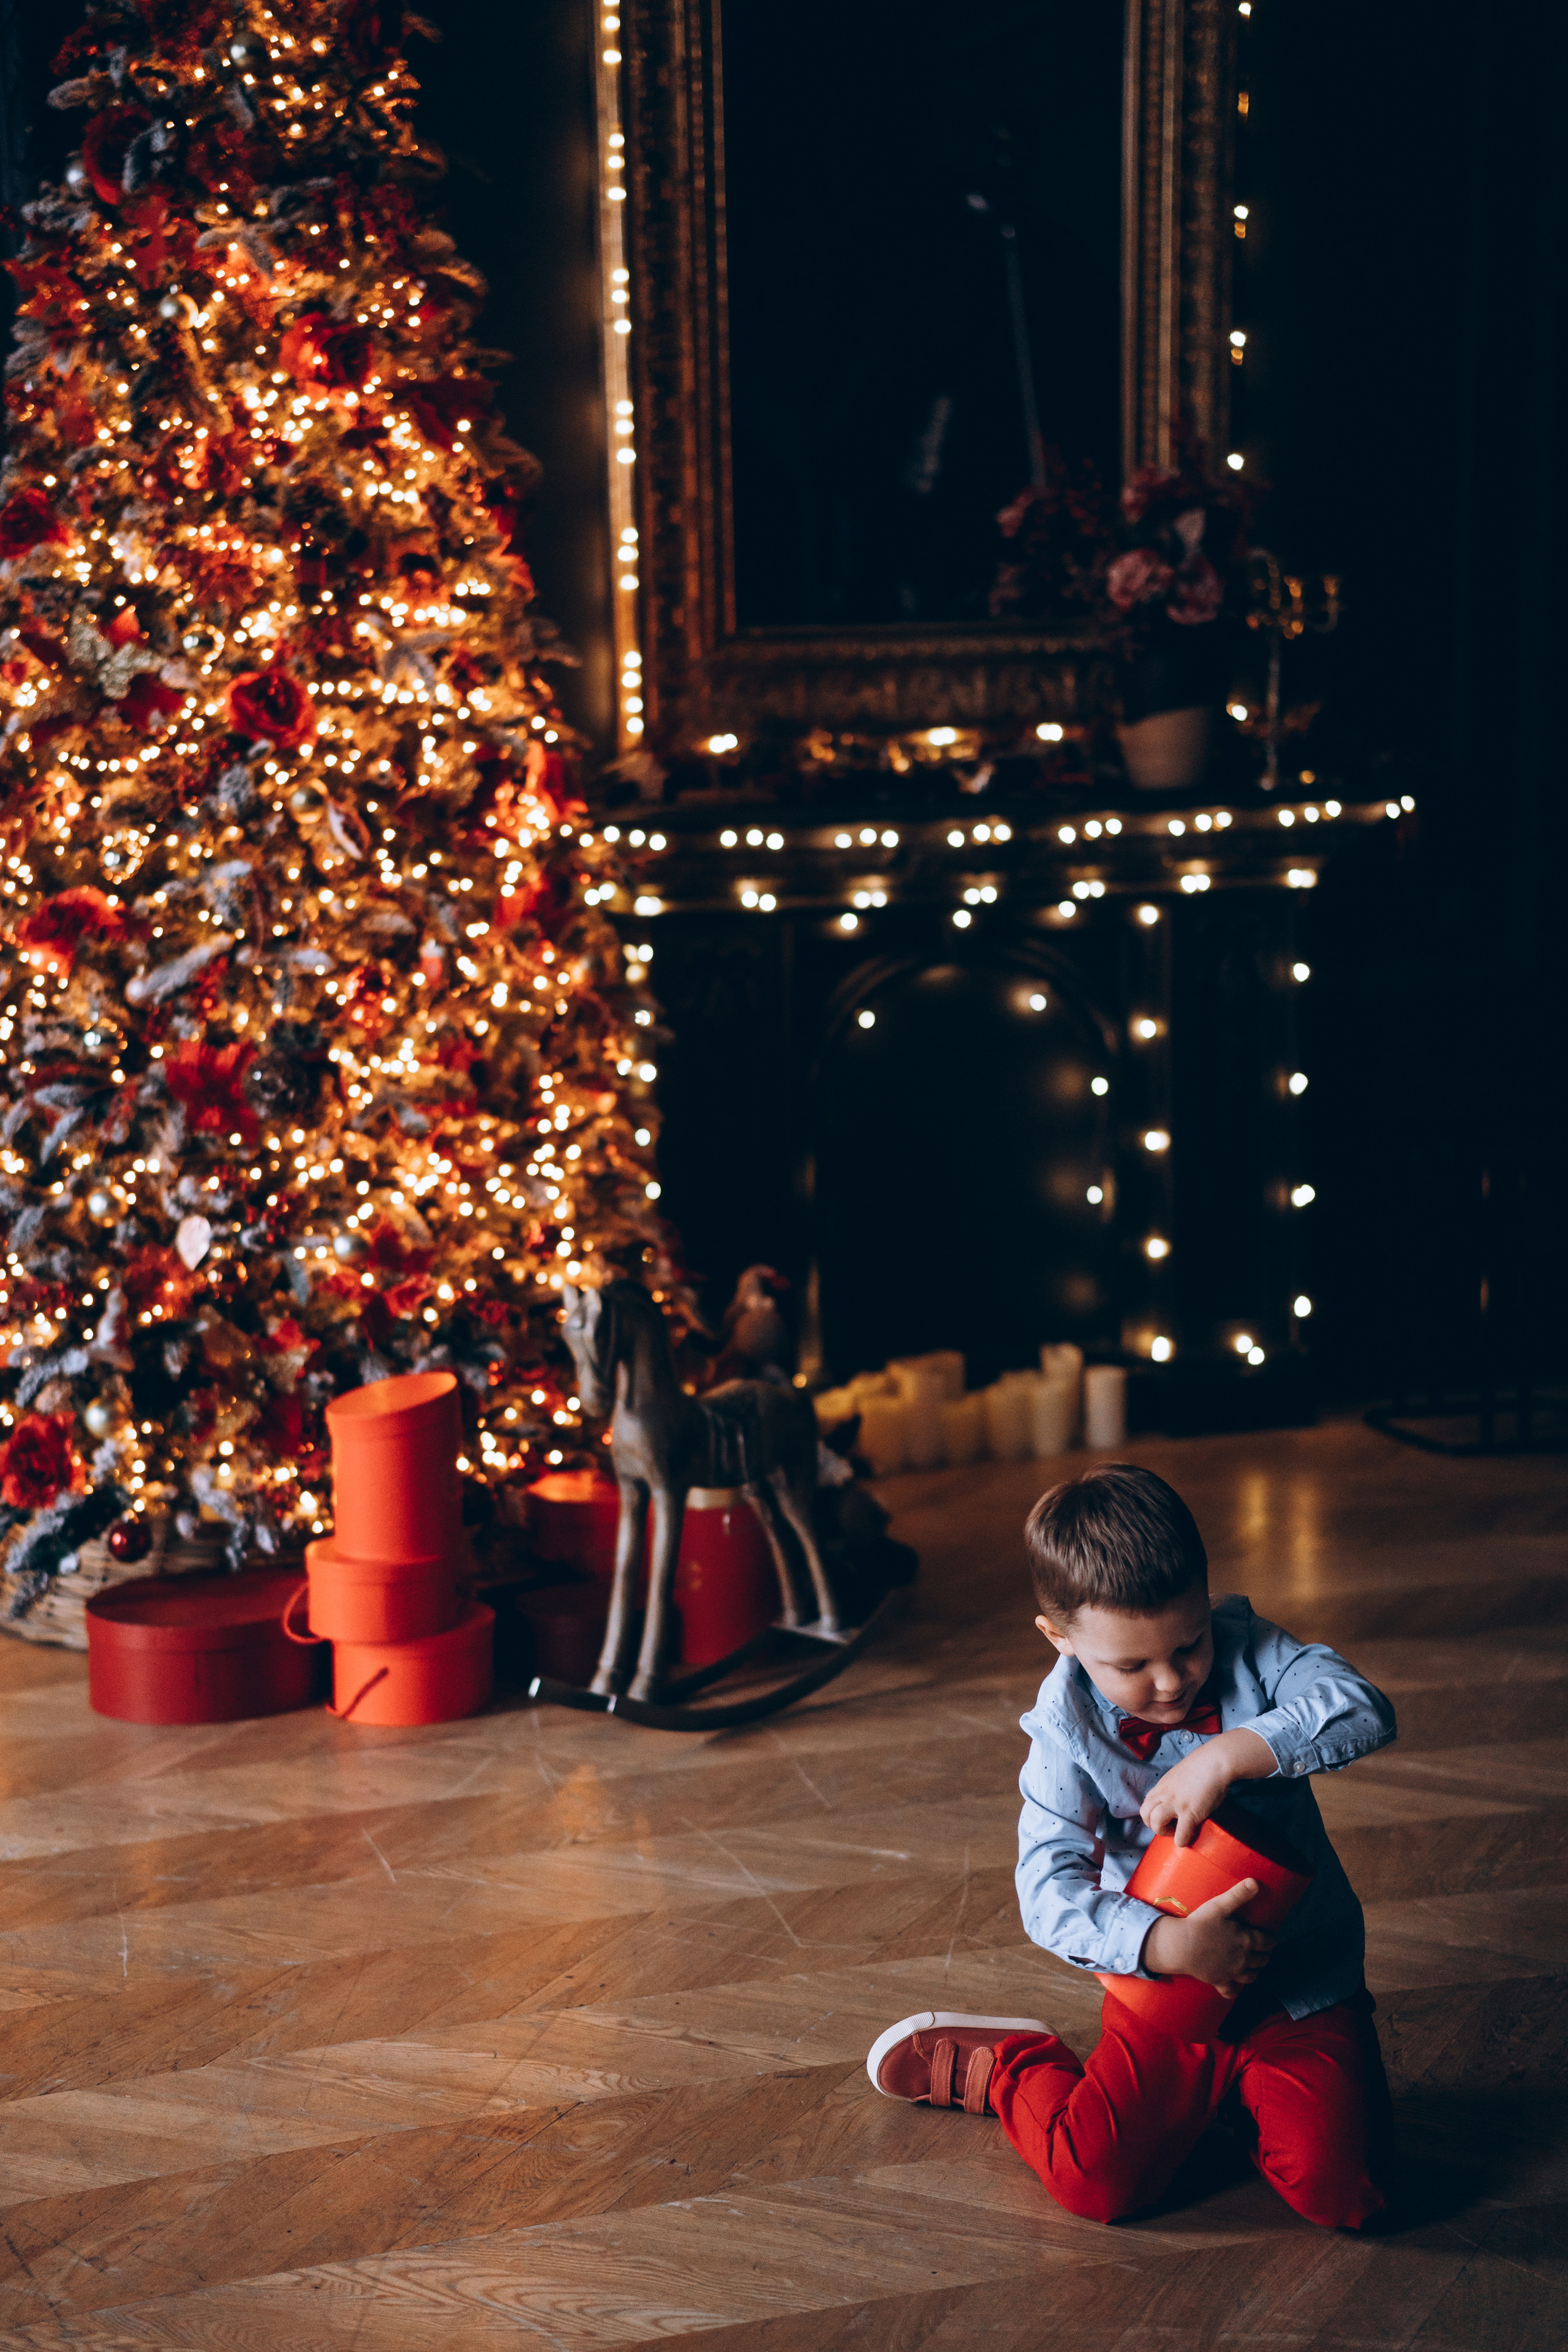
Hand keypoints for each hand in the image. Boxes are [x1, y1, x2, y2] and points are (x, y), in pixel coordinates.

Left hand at [1140, 1726, 1276, 1847]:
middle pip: (1144, 1814)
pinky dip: (1182, 1840)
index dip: (1153, 1815)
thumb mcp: (1180, 1775)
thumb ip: (1175, 1787)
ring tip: (1177, 1832)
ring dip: (1164, 1832)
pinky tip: (1190, 1836)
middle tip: (1169, 1827)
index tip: (1166, 1818)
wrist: (1217, 1760)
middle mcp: (1165, 1794)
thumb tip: (1180, 1796)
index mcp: (1162, 1785)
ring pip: (1155, 1823)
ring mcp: (1176, 1803)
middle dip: (1153, 1825)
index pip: (1146, 1803)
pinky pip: (1180, 1834)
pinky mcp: (1190, 1813)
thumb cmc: (1204, 1765)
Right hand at [1143, 1878, 1276, 1993]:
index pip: (1268, 1942)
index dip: (1272, 1939)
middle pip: (1262, 1960)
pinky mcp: (1219, 1981)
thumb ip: (1239, 1895)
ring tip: (1254, 1966)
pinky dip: (1234, 1990)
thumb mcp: (1220, 1905)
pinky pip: (1230, 1991)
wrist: (1182, 1946)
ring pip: (1251, 1976)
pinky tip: (1234, 1986)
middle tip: (1264, 1950)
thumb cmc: (1201, 1924)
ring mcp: (1232, 1972)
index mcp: (1246, 1940)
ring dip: (1255, 1971)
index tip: (1272, 1937)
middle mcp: (1243, 1959)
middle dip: (1266, 1955)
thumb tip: (1255, 1883)